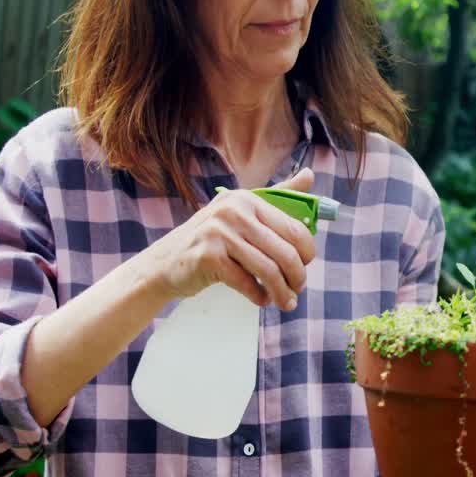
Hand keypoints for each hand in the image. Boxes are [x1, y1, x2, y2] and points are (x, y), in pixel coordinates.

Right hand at [141, 168, 317, 309]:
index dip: (307, 252)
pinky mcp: (208, 257)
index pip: (294, 228)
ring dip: (282, 291)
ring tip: (286, 302)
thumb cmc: (212, 239)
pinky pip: (247, 283)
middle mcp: (233, 212)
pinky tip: (262, 300)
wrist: (165, 262)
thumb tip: (310, 174)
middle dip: (297, 275)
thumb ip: (277, 195)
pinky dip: (260, 296)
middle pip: (284, 251)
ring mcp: (219, 234)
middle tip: (298, 289)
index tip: (306, 265)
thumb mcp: (242, 212)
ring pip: (268, 270)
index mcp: (247, 199)